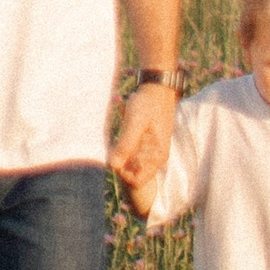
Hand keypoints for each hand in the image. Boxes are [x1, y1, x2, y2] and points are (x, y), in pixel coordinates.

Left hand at [108, 78, 176, 203]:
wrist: (157, 88)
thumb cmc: (148, 104)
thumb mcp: (135, 123)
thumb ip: (126, 145)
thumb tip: (112, 166)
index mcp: (157, 157)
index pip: (137, 182)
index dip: (124, 174)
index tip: (116, 157)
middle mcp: (156, 158)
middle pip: (133, 174)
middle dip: (121, 163)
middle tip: (116, 143)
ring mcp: (151, 151)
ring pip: (131, 164)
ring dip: (122, 154)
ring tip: (121, 135)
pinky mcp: (146, 143)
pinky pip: (132, 154)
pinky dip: (125, 147)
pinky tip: (124, 132)